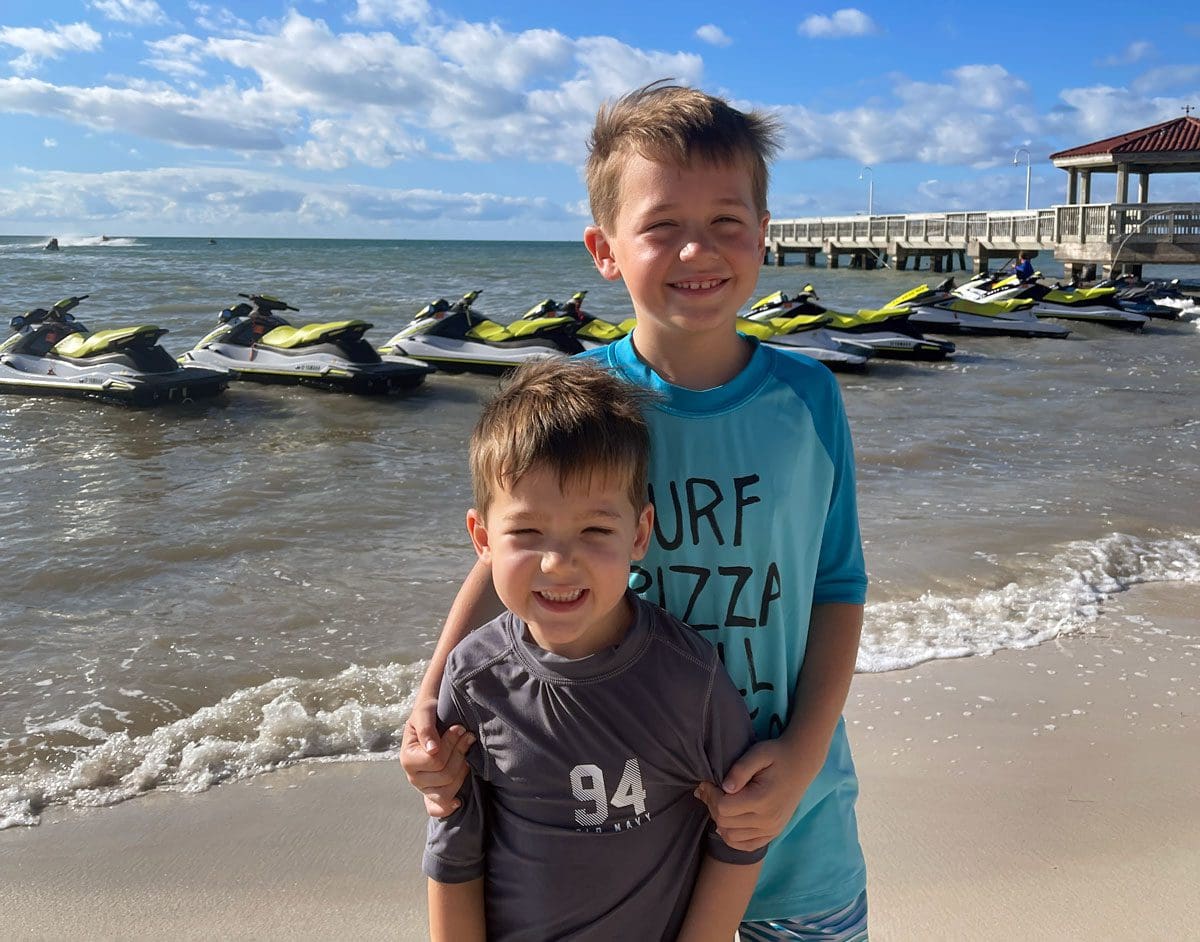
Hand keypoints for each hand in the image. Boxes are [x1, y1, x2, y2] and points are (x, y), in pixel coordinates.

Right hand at [400, 696, 472, 817]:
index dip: (451, 743)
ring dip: (462, 771)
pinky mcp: (433, 792)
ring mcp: (423, 787)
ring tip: (467, 755)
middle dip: (460, 753)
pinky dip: (448, 807)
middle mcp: (413, 776)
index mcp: (407, 758)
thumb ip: (427, 728)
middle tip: (468, 736)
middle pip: (445, 775)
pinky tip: (459, 800)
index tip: (459, 728)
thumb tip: (433, 749)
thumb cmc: (428, 713)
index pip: (435, 760)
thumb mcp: (425, 711)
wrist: (432, 718)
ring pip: (447, 791)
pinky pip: (438, 809)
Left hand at [693, 739, 817, 851]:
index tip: (709, 782)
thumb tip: (724, 787)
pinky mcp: (773, 833)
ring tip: (720, 802)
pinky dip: (732, 837)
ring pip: (731, 837)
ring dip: (720, 821)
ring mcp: (772, 830)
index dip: (711, 795)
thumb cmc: (777, 755)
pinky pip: (746, 846)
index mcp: (762, 800)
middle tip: (710, 790)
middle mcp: (768, 820)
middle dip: (712, 806)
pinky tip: (729, 821)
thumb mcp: (758, 753)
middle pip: (724, 824)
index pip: (723, 808)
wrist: (801, 763)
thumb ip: (739, 770)